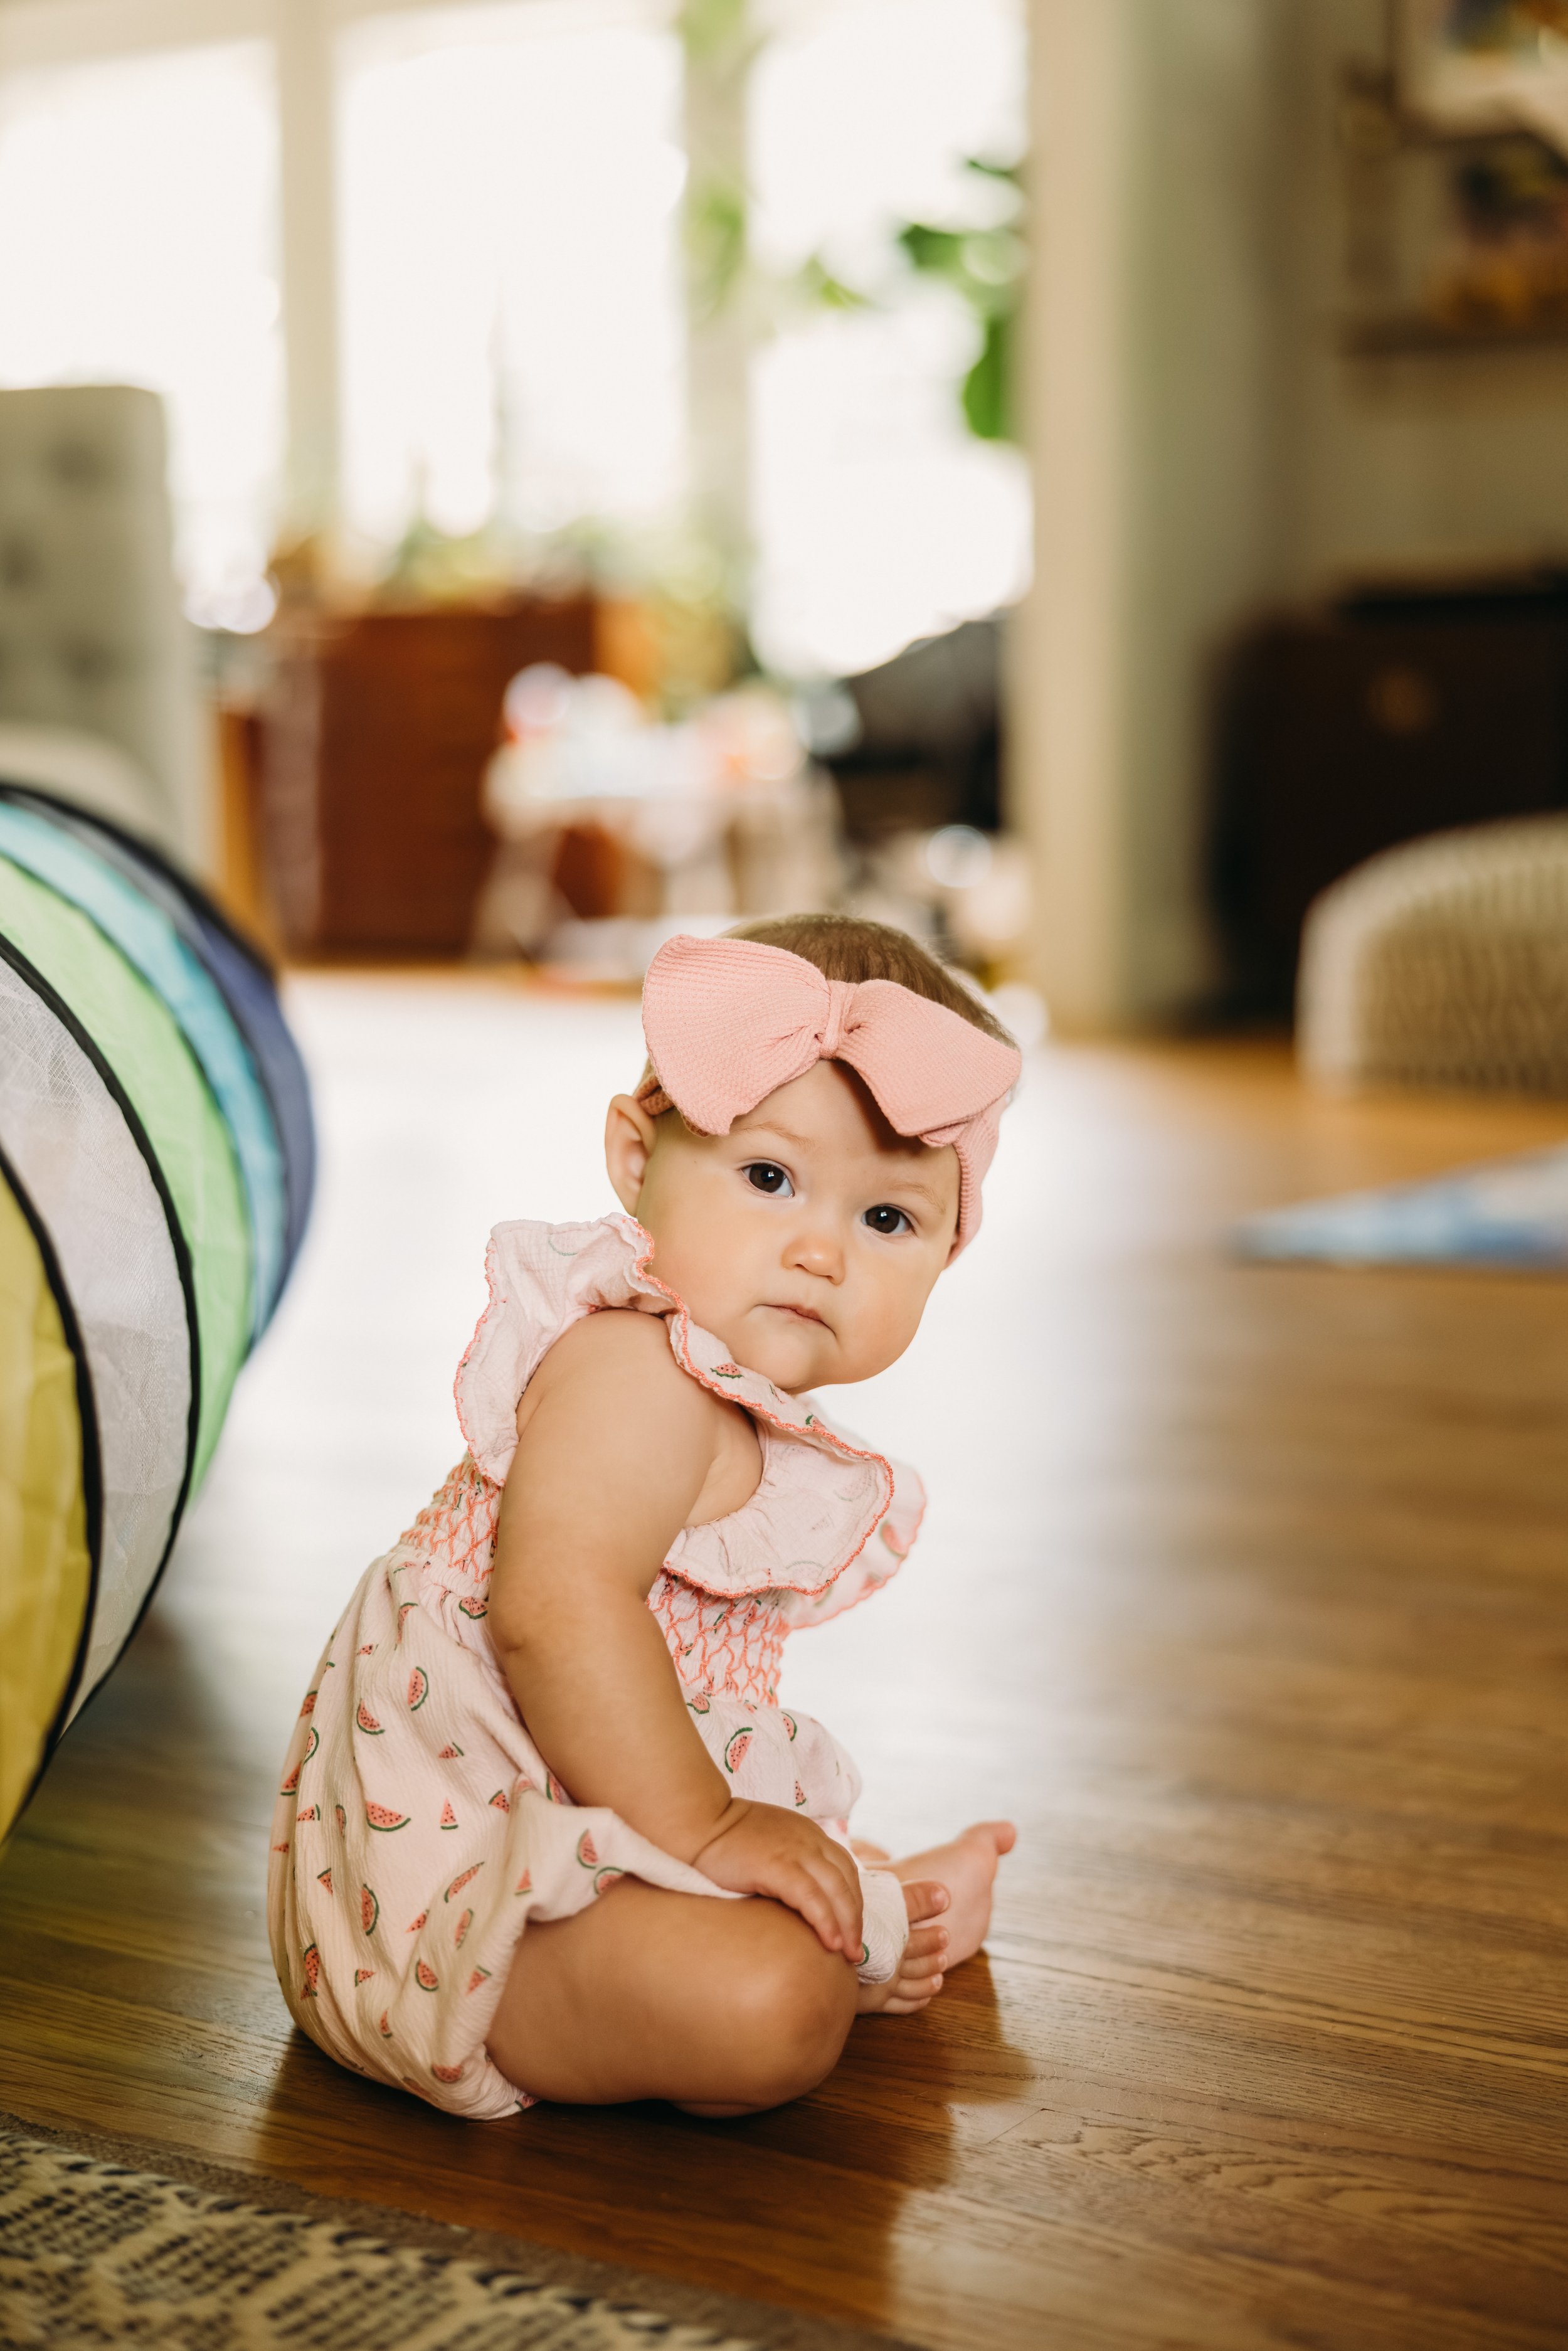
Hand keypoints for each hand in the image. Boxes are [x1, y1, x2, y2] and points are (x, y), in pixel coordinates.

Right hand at [693, 1800, 864, 1958]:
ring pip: (836, 1889)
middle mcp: (808, 1839)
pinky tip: (830, 1943)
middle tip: (857, 1952)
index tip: (852, 1928)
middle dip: (856, 1918)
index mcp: (807, 1833)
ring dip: (848, 1925)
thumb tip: (794, 1901)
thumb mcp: (768, 1843)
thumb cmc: (723, 1839)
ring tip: (850, 1955)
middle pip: (847, 1880)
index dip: (853, 1900)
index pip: (845, 1868)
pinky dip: (825, 1920)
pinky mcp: (776, 1865)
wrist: (695, 1820)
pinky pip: (811, 1897)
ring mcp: (794, 1850)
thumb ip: (786, 1862)